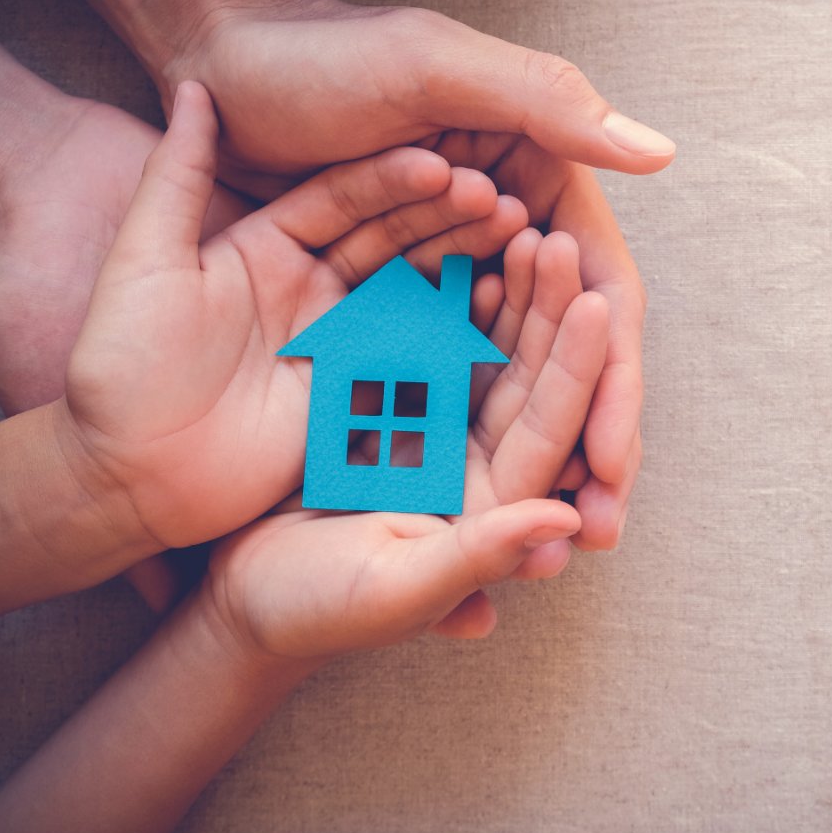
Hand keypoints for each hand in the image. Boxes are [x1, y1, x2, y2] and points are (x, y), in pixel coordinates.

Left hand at [60, 81, 525, 554]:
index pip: (343, 198)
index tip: (441, 162)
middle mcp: (313, 286)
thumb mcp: (144, 261)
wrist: (127, 475)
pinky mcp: (356, 392)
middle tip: (499, 199)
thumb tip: (194, 85)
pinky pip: (414, 355)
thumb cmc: (120, 366)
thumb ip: (176, 176)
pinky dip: (455, 330)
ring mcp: (339, 340)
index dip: (392, 180)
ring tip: (516, 240)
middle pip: (391, 240)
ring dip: (461, 264)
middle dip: (444, 217)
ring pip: (412, 291)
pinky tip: (496, 305)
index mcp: (269, 246)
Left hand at [150, 0, 661, 550]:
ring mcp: (447, 274)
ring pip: (513, 379)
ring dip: (542, 459)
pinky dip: (466, 435)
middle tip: (602, 529)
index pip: (601, 295)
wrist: (221, 69)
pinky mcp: (390, 300)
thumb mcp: (433, 67)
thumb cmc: (324, 55)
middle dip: (591, 443)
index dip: (617, 382)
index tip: (615, 464)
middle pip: (567, 353)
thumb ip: (546, 105)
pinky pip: (442, 375)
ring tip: (555, 544)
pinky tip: (480, 501)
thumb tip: (660, 155)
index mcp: (538, 181)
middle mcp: (503, 237)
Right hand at [205, 230, 607, 659]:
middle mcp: (474, 459)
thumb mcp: (394, 588)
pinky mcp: (385, 399)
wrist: (238, 598)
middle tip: (558, 241)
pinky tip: (453, 241)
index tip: (593, 304)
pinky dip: (439, 292)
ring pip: (481, 346)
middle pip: (524, 375)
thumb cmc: (315, 610)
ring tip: (518, 222)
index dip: (573, 369)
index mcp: (491, 503)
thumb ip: (476, 556)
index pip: (547, 428)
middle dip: (544, 310)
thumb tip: (564, 524)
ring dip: (501, 289)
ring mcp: (431, 424)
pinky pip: (423, 337)